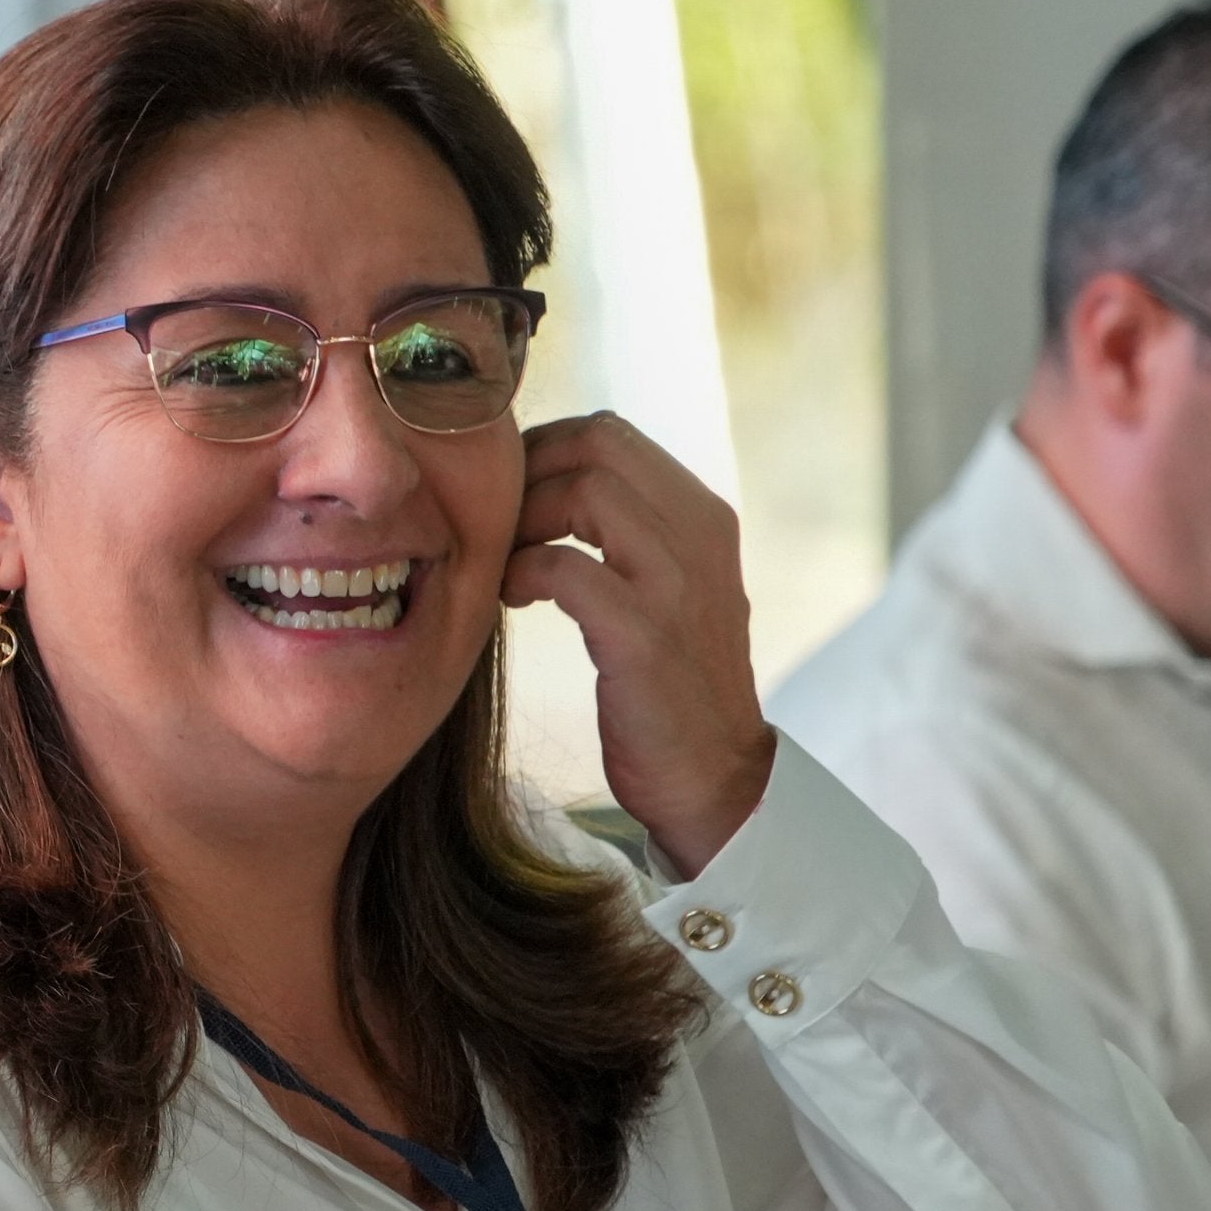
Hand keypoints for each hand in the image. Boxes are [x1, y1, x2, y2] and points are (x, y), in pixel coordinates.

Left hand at [505, 414, 776, 877]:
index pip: (612, 432)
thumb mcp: (668, 588)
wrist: (716, 778)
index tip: (508, 493)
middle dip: (527, 471)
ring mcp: (677, 583)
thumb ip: (631, 533)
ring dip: (523, 517)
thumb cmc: (672, 684)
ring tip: (502, 559)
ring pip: (585, 491)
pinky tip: (510, 598)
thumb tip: (549, 483)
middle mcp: (700, 535)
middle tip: (494, 520)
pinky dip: (523, 571)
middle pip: (596, 443)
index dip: (544, 448)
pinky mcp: (645, 635)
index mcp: (704, 516)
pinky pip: (566, 567)